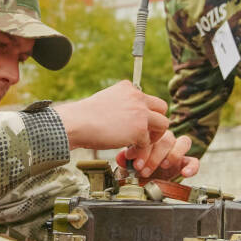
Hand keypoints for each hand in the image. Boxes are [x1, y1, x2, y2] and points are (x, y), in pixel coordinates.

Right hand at [54, 81, 169, 150]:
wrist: (76, 123)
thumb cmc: (85, 116)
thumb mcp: (107, 101)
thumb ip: (122, 105)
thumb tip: (127, 119)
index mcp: (128, 87)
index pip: (147, 98)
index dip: (145, 113)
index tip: (136, 124)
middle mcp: (137, 96)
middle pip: (162, 107)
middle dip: (156, 122)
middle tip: (146, 135)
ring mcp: (140, 112)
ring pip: (163, 124)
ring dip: (153, 137)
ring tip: (140, 146)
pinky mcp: (139, 129)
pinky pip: (148, 142)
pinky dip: (139, 150)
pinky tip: (128, 153)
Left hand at [117, 132, 199, 179]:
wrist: (143, 181)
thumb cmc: (136, 167)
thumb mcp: (128, 163)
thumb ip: (125, 159)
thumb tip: (121, 157)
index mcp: (152, 136)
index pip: (151, 133)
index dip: (141, 145)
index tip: (130, 157)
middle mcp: (166, 140)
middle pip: (166, 139)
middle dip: (153, 155)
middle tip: (141, 168)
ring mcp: (177, 150)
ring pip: (183, 143)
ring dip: (172, 155)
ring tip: (163, 165)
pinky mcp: (185, 162)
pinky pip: (194, 161)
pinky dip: (191, 167)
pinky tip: (184, 173)